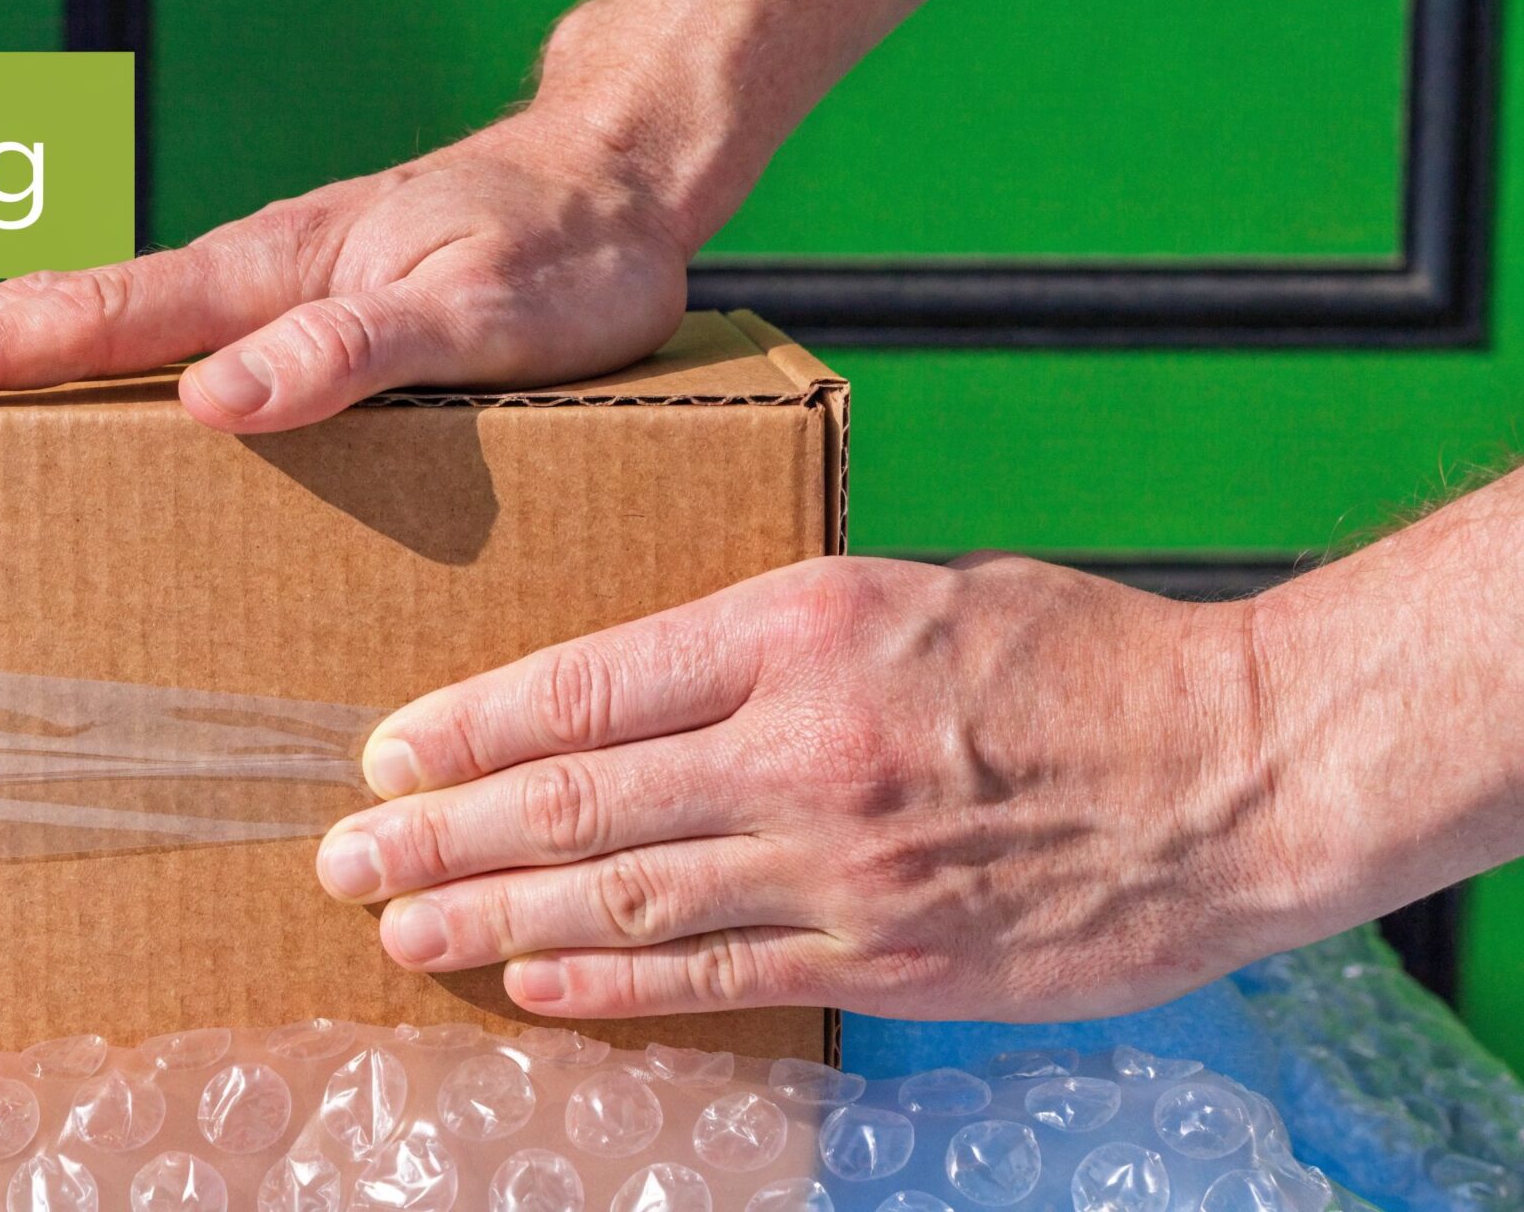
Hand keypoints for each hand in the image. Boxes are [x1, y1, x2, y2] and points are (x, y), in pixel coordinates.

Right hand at [0, 112, 696, 433]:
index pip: (89, 320)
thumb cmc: (567, 257)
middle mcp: (242, 274)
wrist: (619, 183)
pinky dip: (64, 352)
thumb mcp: (483, 317)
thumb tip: (216, 400)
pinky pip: (148, 332)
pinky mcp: (288, 304)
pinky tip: (46, 385)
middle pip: (52, 308)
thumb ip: (355, 351)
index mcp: (267, 275)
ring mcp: (258, 284)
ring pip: (88, 318)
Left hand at [314, 554, 1330, 1022]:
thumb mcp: (908, 589)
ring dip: (493, 920)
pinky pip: (715, 977)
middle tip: (343, 855)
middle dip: (441, 834)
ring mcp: (840, 865)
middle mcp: (802, 750)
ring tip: (397, 928)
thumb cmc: (1072, 660)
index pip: (587, 682)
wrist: (1233, 773)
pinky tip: (530, 987)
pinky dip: (608, 987)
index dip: (470, 727)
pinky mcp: (884, 956)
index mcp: (802, 629)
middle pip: (576, 800)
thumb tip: (630, 689)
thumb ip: (765, 636)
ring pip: (623, 900)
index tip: (386, 752)